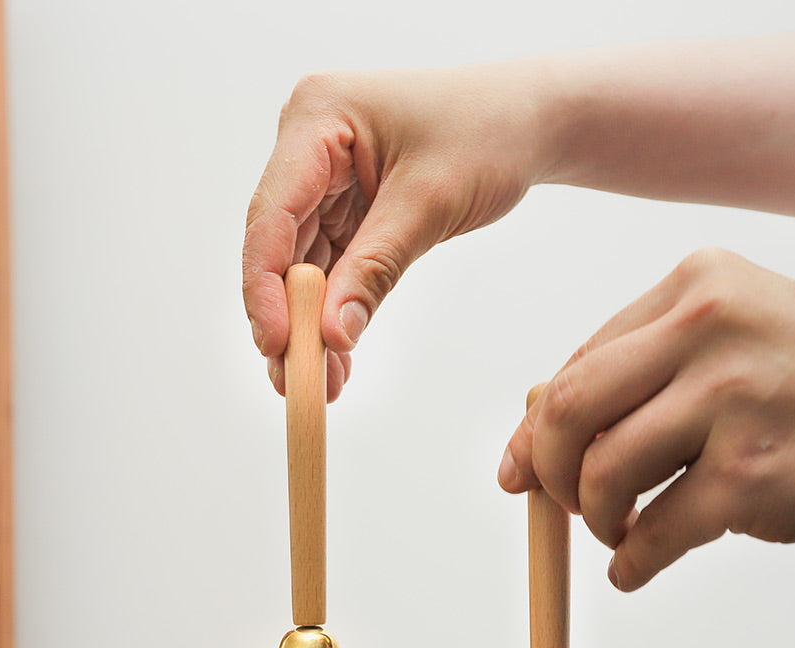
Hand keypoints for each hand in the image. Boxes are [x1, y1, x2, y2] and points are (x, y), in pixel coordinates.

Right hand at [243, 63, 549, 399]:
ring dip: (310, 325)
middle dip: (288, 318)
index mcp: (316, 117)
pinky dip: (335, 311)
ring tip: (319, 384)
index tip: (276, 345)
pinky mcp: (346, 207)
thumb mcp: (429, 204)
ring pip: (303, 266)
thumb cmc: (487, 133)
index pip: (271, 215)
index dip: (265, 287)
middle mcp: (308, 146)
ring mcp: (325, 180)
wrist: (528, 121)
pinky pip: (332, 267)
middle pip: (281, 247)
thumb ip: (375, 269)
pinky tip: (337, 358)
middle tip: (294, 382)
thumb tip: (332, 335)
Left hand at [499, 249, 794, 589]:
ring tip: (618, 531)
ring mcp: (732, 399)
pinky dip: (632, 563)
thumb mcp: (742, 340)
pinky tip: (635, 567)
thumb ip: (645, 374)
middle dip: (546, 470)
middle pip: (567, 409)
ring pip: (602, 472)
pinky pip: (654, 533)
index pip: (580, 363)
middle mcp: (709, 327)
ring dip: (596, 519)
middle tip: (562, 504)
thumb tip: (533, 437)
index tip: (521, 468)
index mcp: (698, 285)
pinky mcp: (753, 475)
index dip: (537, 427)